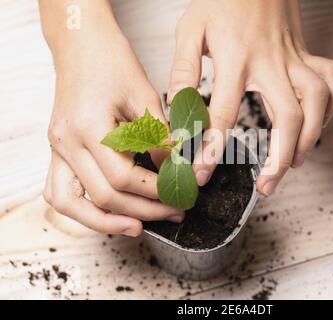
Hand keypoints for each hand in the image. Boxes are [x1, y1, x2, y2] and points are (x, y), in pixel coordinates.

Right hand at [40, 1, 182, 236]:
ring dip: (105, 220)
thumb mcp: (145, 97)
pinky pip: (60, 191)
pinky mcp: (59, 149)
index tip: (181, 192)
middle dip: (144, 210)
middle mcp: (65, 143)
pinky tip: (109, 211)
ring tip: (138, 226)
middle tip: (174, 211)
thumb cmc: (112, 61)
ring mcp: (57, 148)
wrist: (82, 44)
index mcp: (87, 128)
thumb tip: (175, 171)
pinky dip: (84, 208)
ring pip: (71, 204)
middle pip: (103, 197)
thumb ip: (160, 138)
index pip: (123, 178)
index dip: (156, 191)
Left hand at [167, 0, 332, 195]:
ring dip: (310, 140)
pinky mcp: (309, 56)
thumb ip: (183, 71)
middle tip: (265, 186)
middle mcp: (271, 63)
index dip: (212, 149)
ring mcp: (295, 59)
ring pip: (318, 104)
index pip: (224, 114)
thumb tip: (178, 110)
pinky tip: (316, 127)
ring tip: (293, 165)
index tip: (202, 174)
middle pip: (287, 118)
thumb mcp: (191, 30)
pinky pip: (332, 84)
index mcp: (236, 58)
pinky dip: (330, 110)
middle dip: (279, 160)